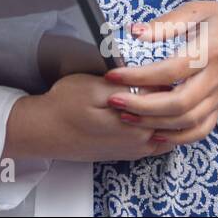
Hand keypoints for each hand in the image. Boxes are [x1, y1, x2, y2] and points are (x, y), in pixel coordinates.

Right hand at [3, 72, 176, 163]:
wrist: (44, 131)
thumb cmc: (63, 106)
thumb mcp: (93, 86)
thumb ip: (128, 85)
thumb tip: (154, 81)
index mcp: (136, 121)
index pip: (167, 94)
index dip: (165, 74)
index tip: (161, 63)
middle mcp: (141, 140)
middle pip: (172, 114)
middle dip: (169, 93)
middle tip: (161, 72)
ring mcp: (136, 150)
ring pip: (170, 130)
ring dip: (167, 111)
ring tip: (156, 91)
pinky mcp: (129, 153)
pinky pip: (159, 142)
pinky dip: (162, 127)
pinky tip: (152, 113)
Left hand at [100, 1, 217, 146]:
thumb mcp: (199, 11)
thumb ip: (166, 24)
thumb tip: (133, 32)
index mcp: (211, 50)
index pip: (171, 70)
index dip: (139, 76)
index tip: (113, 75)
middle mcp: (217, 78)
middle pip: (179, 103)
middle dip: (143, 106)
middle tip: (114, 100)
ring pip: (188, 121)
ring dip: (154, 123)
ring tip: (126, 116)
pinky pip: (200, 130)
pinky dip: (177, 137)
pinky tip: (154, 131)